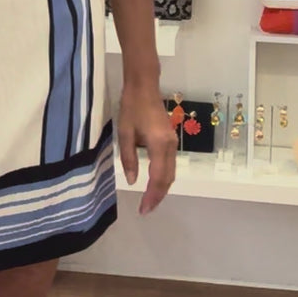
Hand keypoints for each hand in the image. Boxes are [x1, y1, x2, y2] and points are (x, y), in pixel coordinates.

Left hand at [117, 82, 175, 215]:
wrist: (144, 87)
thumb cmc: (131, 108)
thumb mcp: (125, 134)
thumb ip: (129, 158)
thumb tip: (133, 181)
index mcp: (158, 145)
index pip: (158, 177)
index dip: (151, 196)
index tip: (143, 209)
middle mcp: (169, 146)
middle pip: (168, 178)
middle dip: (158, 196)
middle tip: (146, 209)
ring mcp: (172, 143)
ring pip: (171, 172)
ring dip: (162, 188)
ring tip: (149, 200)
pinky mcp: (170, 140)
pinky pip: (170, 164)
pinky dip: (163, 177)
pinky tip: (154, 182)